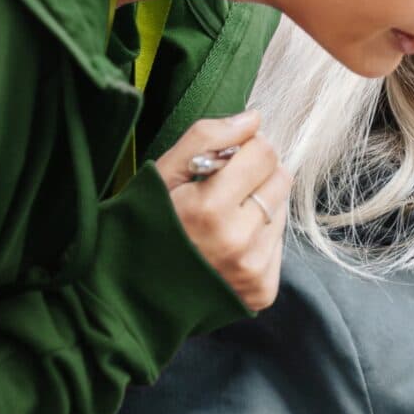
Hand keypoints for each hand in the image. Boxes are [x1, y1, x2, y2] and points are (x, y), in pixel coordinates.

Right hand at [155, 112, 290, 309]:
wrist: (131, 295)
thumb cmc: (144, 226)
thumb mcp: (162, 176)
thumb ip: (207, 139)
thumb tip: (254, 118)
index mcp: (210, 209)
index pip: (264, 153)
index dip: (247, 148)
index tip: (227, 158)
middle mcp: (238, 241)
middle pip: (280, 179)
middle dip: (258, 173)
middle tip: (226, 187)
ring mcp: (253, 269)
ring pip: (282, 209)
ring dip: (260, 205)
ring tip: (224, 219)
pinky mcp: (263, 288)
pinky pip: (279, 244)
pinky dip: (261, 236)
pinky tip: (230, 245)